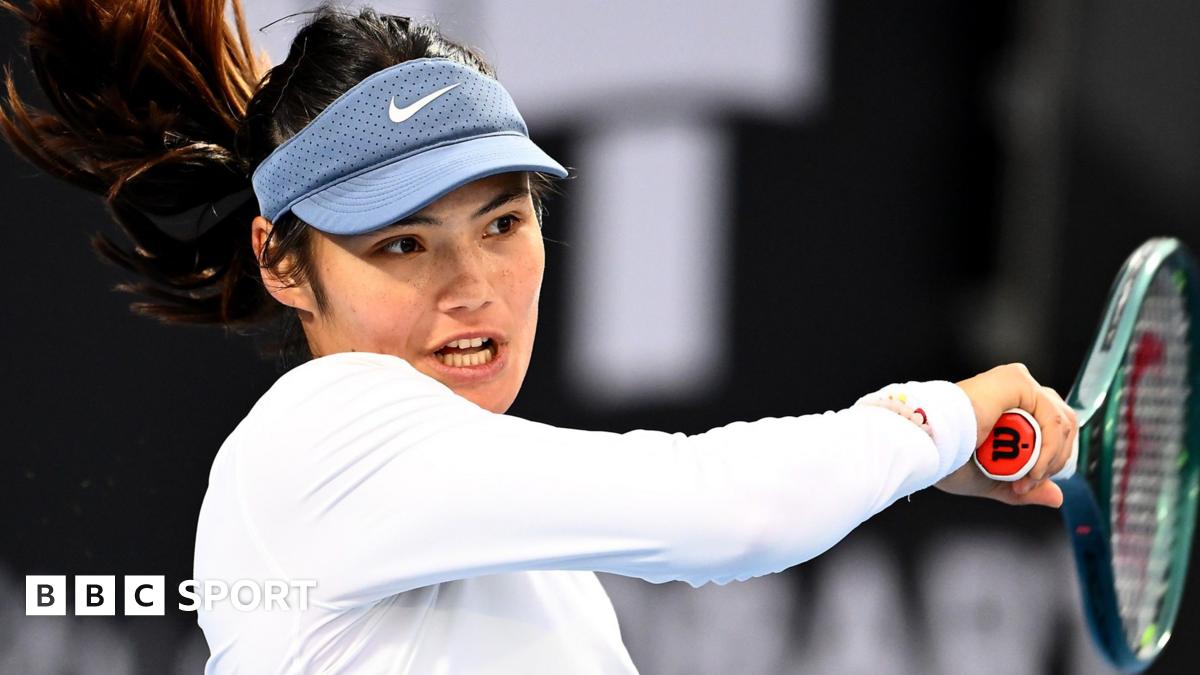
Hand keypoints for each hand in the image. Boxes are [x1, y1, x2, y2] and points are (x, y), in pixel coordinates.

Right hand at [935, 363, 1077, 507]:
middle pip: (1064, 423)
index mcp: (1011, 408)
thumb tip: (1057, 497)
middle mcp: (1017, 391)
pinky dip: (1049, 447)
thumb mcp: (993, 479)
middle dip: (1055, 460)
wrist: (928, 446)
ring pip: (1062, 421)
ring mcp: (1017, 383)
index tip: (1027, 486)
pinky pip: (1051, 416)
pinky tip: (1031, 466)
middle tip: (1029, 483)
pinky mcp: (1016, 380)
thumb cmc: (948, 457)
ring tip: (1028, 477)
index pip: (1054, 430)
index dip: (1051, 461)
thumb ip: (1025, 487)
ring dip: (1051, 457)